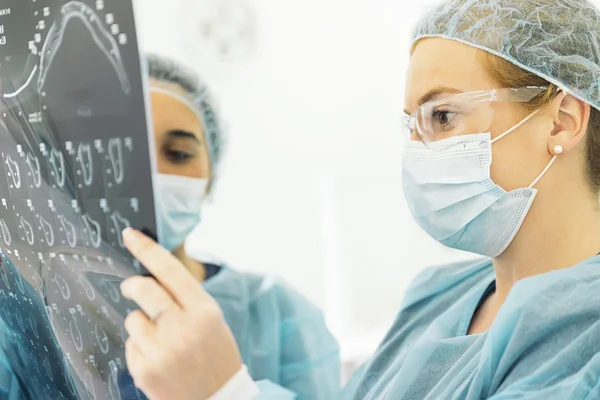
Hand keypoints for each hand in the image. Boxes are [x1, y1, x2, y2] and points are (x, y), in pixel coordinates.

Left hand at [120, 228, 242, 399]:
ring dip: (141, 325)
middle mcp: (183, 327)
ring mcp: (162, 349)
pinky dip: (140, 348)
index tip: (130, 235)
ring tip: (161, 341)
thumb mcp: (212, 321)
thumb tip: (153, 277)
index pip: (171, 270)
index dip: (147, 250)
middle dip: (133, 285)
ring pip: (133, 319)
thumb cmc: (216, 357)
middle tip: (132, 287)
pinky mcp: (145, 370)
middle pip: (144, 289)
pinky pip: (131, 345)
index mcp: (204, 311)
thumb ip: (186, 300)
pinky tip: (158, 359)